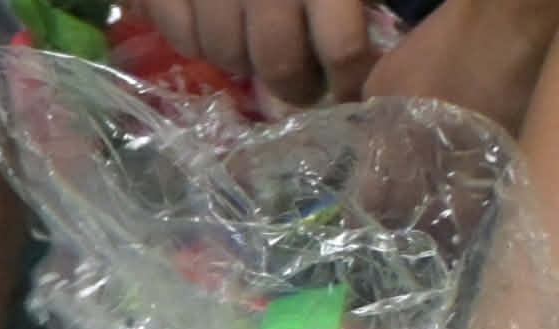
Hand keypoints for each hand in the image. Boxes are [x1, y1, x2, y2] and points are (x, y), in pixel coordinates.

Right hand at [146, 0, 380, 98]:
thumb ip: (348, 3)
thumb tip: (376, 58)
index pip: (341, 51)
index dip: (349, 80)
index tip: (354, 89)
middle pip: (279, 64)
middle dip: (295, 84)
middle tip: (306, 86)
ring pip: (226, 55)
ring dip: (243, 61)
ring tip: (256, 49)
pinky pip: (182, 37)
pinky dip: (195, 39)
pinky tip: (212, 25)